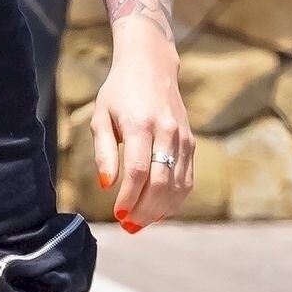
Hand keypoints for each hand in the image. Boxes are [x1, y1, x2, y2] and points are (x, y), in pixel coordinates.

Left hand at [89, 43, 195, 232]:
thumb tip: (107, 185)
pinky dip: (174, 199)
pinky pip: (187, 179)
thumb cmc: (119, 92)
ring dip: (159, 210)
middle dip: (144, 210)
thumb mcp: (101, 116)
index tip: (117, 214)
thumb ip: (103, 151)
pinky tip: (158, 210)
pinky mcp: (191, 142)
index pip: (139, 171)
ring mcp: (183, 138)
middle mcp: (167, 131)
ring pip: (178, 185)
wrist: (151, 66)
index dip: (129, 198)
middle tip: (127, 225)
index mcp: (141, 124)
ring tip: (139, 222)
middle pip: (160, 183)